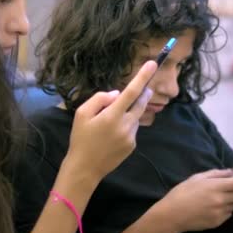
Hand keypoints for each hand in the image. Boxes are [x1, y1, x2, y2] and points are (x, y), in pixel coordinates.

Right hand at [65, 60, 156, 181]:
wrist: (84, 168)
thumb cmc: (80, 139)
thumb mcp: (82, 114)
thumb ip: (100, 99)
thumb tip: (117, 94)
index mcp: (112, 115)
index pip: (131, 92)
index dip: (143, 77)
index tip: (152, 64)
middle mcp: (126, 125)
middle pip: (141, 103)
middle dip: (143, 93)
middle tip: (145, 87)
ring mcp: (131, 137)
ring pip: (135, 117)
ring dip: (129, 113)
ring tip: (110, 122)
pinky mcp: (132, 146)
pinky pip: (133, 129)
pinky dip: (126, 126)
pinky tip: (112, 135)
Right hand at [157, 169, 232, 232]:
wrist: (171, 215)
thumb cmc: (182, 192)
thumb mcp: (197, 177)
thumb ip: (217, 174)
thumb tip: (232, 171)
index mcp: (216, 187)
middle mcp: (221, 201)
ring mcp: (220, 213)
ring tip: (222, 196)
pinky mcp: (218, 222)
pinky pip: (229, 213)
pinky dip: (226, 208)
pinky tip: (215, 206)